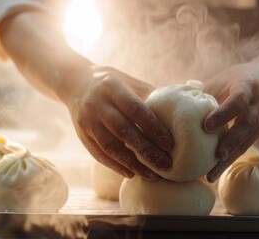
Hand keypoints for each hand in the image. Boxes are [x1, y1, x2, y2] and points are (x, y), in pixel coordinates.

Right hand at [65, 66, 173, 180]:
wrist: (76, 84)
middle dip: (146, 150)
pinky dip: (116, 166)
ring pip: (110, 146)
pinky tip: (132, 173)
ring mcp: (87, 121)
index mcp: (113, 87)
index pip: (135, 108)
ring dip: (132, 163)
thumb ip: (151, 96)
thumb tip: (182, 112)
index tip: (169, 143)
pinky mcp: (82, 135)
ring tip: (152, 175)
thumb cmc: (114, 85)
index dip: (152, 127)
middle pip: (123, 130)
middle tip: (166, 165)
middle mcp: (97, 104)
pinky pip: (99, 154)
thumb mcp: (130, 83)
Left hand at [202, 61, 258, 181]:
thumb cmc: (237, 79)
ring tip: (210, 174)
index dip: (223, 114)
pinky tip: (214, 171)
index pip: (238, 100)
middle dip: (231, 141)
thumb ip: (204, 94)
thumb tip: (173, 108)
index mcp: (248, 86)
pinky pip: (245, 147)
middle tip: (215, 155)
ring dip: (228, 158)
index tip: (206, 126)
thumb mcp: (222, 81)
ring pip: (246, 141)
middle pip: (247, 124)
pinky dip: (229, 159)